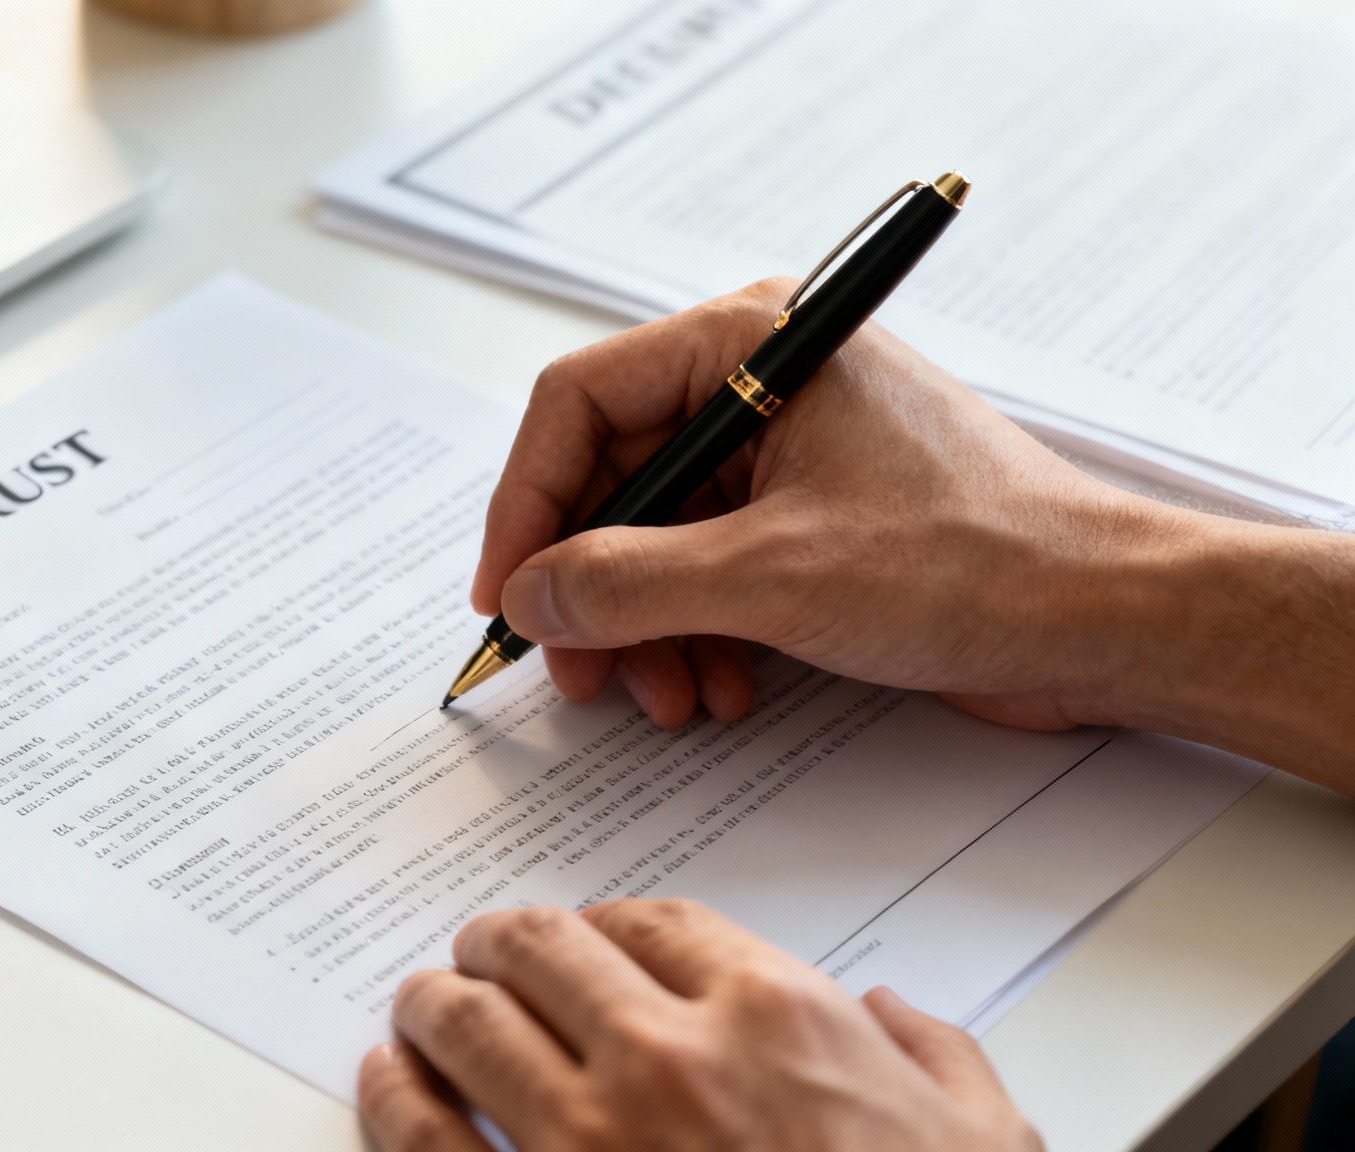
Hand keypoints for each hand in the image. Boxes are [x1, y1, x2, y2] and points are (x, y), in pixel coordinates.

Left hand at [358, 900, 1039, 1151]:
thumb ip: (936, 1059)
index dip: (604, 923)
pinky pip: (427, 1140)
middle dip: (500, 945)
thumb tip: (894, 1018)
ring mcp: (590, 1141)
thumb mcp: (986, 1139)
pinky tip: (388, 1079)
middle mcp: (670, 1056)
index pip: (651, 921)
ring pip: (469, 1023)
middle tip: (481, 955)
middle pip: (542, 949)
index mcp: (776, 1017)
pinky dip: (394, 1096)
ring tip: (425, 1006)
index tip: (588, 939)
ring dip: (437, 1003)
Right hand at [473, 280, 1354, 781]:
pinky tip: (717, 692)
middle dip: (592, 588)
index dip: (527, 504)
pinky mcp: (814, 519)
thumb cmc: (973, 562)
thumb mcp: (768, 576)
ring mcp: (790, 453)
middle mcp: (762, 383)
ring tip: (668, 701)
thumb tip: (528, 593)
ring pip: (657, 538)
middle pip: (614, 480)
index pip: (579, 403)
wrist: (1106, 619)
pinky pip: (711, 571)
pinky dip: (697, 635)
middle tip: (580, 672)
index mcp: (751, 342)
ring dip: (646, 628)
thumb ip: (624, 582)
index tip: (507, 595)